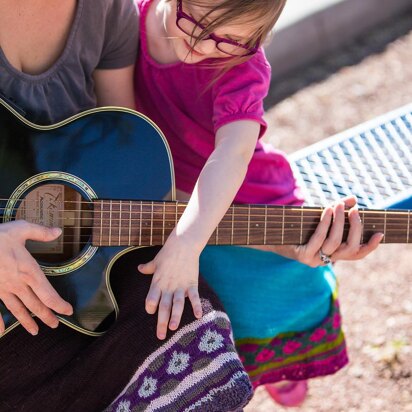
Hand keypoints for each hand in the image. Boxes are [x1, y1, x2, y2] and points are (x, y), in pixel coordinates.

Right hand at [0, 221, 72, 335]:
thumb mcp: (21, 229)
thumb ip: (41, 232)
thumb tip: (58, 231)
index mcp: (29, 271)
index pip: (48, 294)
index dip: (59, 305)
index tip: (68, 311)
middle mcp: (17, 284)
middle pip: (35, 305)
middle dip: (47, 316)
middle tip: (55, 325)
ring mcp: (2, 289)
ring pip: (17, 310)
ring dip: (27, 321)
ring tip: (35, 331)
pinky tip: (1, 332)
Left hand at [138, 234, 202, 339]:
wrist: (184, 243)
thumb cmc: (168, 252)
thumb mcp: (156, 261)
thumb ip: (148, 268)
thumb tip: (139, 268)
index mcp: (158, 281)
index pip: (151, 297)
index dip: (150, 305)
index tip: (150, 313)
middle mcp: (168, 286)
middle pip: (164, 306)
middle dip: (161, 321)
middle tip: (160, 336)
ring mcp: (180, 285)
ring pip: (177, 304)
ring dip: (176, 316)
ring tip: (174, 328)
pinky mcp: (192, 283)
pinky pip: (194, 297)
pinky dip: (196, 306)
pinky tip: (198, 316)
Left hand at [294, 196, 382, 266]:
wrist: (274, 235)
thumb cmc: (300, 225)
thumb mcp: (321, 218)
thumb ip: (338, 210)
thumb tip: (353, 199)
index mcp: (334, 254)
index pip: (357, 254)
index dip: (369, 246)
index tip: (379, 233)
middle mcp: (326, 260)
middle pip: (349, 248)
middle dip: (354, 228)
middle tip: (354, 210)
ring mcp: (315, 260)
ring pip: (334, 242)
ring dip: (339, 222)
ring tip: (338, 205)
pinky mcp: (303, 256)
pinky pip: (318, 238)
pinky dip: (325, 223)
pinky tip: (327, 211)